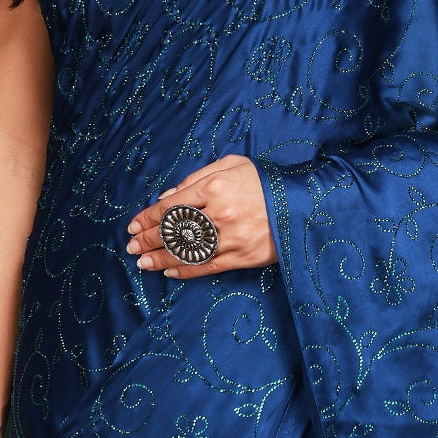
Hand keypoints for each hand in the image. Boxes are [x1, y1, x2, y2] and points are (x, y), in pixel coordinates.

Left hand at [126, 155, 277, 279]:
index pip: (170, 206)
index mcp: (215, 186)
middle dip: (148, 240)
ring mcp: (231, 238)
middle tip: (131, 247)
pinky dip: (186, 271)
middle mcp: (220, 213)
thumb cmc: (266, 181)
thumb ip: (198, 177)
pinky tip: (169, 273)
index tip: (133, 226)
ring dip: (160, 259)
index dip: (147, 218)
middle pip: (173, 231)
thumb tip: (169, 197)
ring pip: (186, 252)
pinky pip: (207, 267)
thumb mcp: (233, 165)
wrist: (305, 203)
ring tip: (142, 263)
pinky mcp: (242, 257)